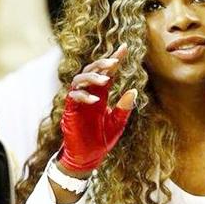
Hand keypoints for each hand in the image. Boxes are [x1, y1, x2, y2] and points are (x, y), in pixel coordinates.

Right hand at [59, 44, 136, 172]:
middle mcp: (90, 94)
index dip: (115, 60)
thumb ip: (124, 108)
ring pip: (80, 79)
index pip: (109, 73)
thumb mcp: (118, 123)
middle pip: (92, 71)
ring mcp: (79, 101)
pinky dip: (84, 95)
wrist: (88, 156)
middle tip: (114, 62)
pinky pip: (73, 97)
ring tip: (105, 79)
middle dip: (102, 64)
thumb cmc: (102, 139)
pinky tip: (95, 99)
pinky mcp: (70, 110)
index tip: (125, 47)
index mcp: (102, 95)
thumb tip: (133, 91)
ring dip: (92, 77)